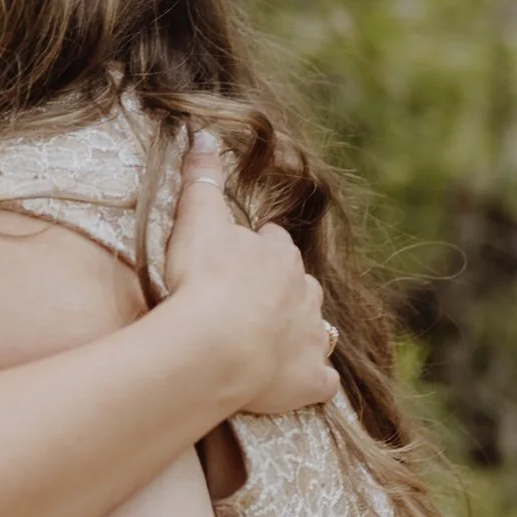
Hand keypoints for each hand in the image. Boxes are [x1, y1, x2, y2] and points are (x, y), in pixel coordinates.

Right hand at [163, 139, 337, 415]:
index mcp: (279, 253)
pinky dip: (311, 380)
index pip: (274, 243)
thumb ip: (201, 177)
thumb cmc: (202, 278)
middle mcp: (305, 292)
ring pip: (318, 329)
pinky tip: (298, 383)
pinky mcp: (309, 380)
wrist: (215, 344)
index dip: (257, 249)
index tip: (240, 256)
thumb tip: (202, 134)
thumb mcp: (196, 218)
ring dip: (303, 330)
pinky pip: (320, 380)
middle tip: (253, 301)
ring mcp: (311, 338)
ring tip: (277, 337)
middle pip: (300, 285)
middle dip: (283, 290)